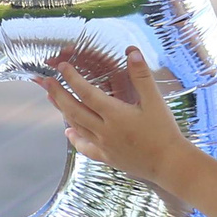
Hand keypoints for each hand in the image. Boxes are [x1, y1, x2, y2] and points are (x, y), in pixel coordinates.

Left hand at [41, 48, 195, 190]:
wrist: (170, 164)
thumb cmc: (164, 132)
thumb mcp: (155, 101)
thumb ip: (141, 76)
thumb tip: (131, 52)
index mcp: (115, 114)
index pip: (87, 93)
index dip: (72, 79)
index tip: (62, 67)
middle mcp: (105, 130)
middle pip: (74, 110)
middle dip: (58, 94)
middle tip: (46, 81)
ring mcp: (104, 145)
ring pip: (77, 127)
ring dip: (63, 111)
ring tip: (52, 99)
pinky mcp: (108, 157)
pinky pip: (85, 148)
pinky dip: (75, 138)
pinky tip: (69, 132)